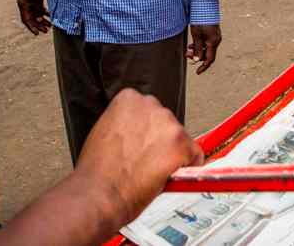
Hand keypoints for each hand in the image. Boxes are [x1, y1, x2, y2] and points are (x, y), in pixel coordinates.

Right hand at [17, 0, 50, 34]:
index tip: (37, 34)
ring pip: (37, 15)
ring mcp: (32, 2)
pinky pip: (41, 9)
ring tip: (50, 26)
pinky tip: (51, 16)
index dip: (31, 27)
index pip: (26, 20)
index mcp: (23, 5)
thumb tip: (40, 19)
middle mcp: (26, 5)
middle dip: (39, 25)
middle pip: (32, 19)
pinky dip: (46, 13)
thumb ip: (37, 8)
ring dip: (43, 21)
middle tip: (46, 31)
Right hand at [76, 89, 203, 229]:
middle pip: (167, 123)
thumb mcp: (105, 131)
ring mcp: (168, 124)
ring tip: (152, 172)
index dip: (148, 132)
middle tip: (147, 161)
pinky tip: (168, 176)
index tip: (143, 144)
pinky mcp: (181, 144)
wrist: (99, 194)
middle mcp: (151, 105)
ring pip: (181, 139)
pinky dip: (187, 168)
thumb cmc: (97, 171)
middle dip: (161, 141)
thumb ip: (126, 124)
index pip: (150, 111)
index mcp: (129, 98)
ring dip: (173, 155)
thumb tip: (139, 133)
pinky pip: (195, 156)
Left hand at [186, 24, 220, 73]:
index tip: (197, 72)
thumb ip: (197, 48)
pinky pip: (207, 43)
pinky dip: (200, 45)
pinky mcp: (213, 32)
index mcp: (213, 42)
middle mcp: (216, 40)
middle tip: (186, 54)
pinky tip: (193, 43)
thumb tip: (197, 60)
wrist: (205, 5)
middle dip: (197, 56)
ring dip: (197, 50)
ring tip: (188, 48)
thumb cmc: (200, 20)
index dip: (203, 67)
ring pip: (206, 48)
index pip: (209, 59)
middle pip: (207, 54)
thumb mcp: (196, 35)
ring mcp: (215, 36)